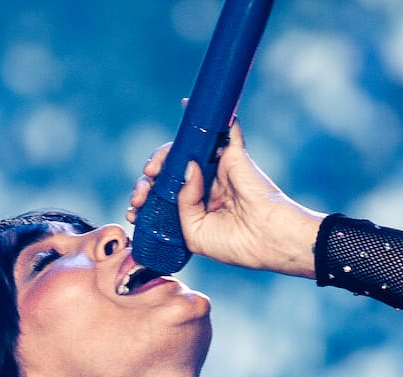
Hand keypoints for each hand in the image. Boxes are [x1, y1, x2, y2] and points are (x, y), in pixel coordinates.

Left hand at [127, 117, 326, 278]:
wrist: (267, 240)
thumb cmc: (236, 244)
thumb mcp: (195, 234)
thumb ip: (182, 204)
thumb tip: (185, 169)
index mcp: (197, 208)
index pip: (166, 195)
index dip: (147, 197)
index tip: (134, 210)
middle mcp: (206, 186)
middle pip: (170, 171)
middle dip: (149, 179)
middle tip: (143, 191)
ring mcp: (219, 169)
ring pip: (185, 150)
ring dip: (162, 155)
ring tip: (152, 170)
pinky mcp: (234, 155)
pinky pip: (221, 130)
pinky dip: (207, 117)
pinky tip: (186, 106)